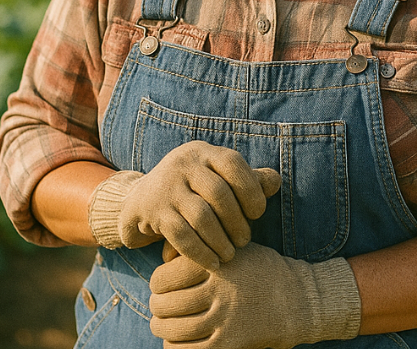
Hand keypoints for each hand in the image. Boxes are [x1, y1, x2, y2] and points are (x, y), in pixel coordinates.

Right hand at [87, 141, 280, 269]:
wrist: (140, 199)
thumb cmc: (192, 190)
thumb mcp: (216, 178)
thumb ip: (247, 180)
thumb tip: (275, 182)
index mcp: (203, 152)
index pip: (233, 163)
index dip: (251, 189)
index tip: (258, 213)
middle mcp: (183, 163)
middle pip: (219, 193)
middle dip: (237, 221)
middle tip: (246, 240)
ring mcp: (166, 186)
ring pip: (201, 216)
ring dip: (220, 240)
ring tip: (231, 255)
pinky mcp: (152, 211)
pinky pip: (182, 235)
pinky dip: (201, 253)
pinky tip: (213, 264)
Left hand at [149, 242, 360, 348]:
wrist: (298, 299)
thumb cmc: (261, 270)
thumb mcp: (236, 248)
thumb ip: (204, 249)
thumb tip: (163, 257)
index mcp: (217, 262)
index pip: (166, 275)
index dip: (157, 281)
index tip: (158, 283)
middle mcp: (219, 289)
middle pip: (167, 303)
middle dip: (157, 306)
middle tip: (156, 305)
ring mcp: (224, 317)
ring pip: (175, 329)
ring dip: (162, 329)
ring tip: (161, 324)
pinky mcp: (230, 342)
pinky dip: (175, 348)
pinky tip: (173, 343)